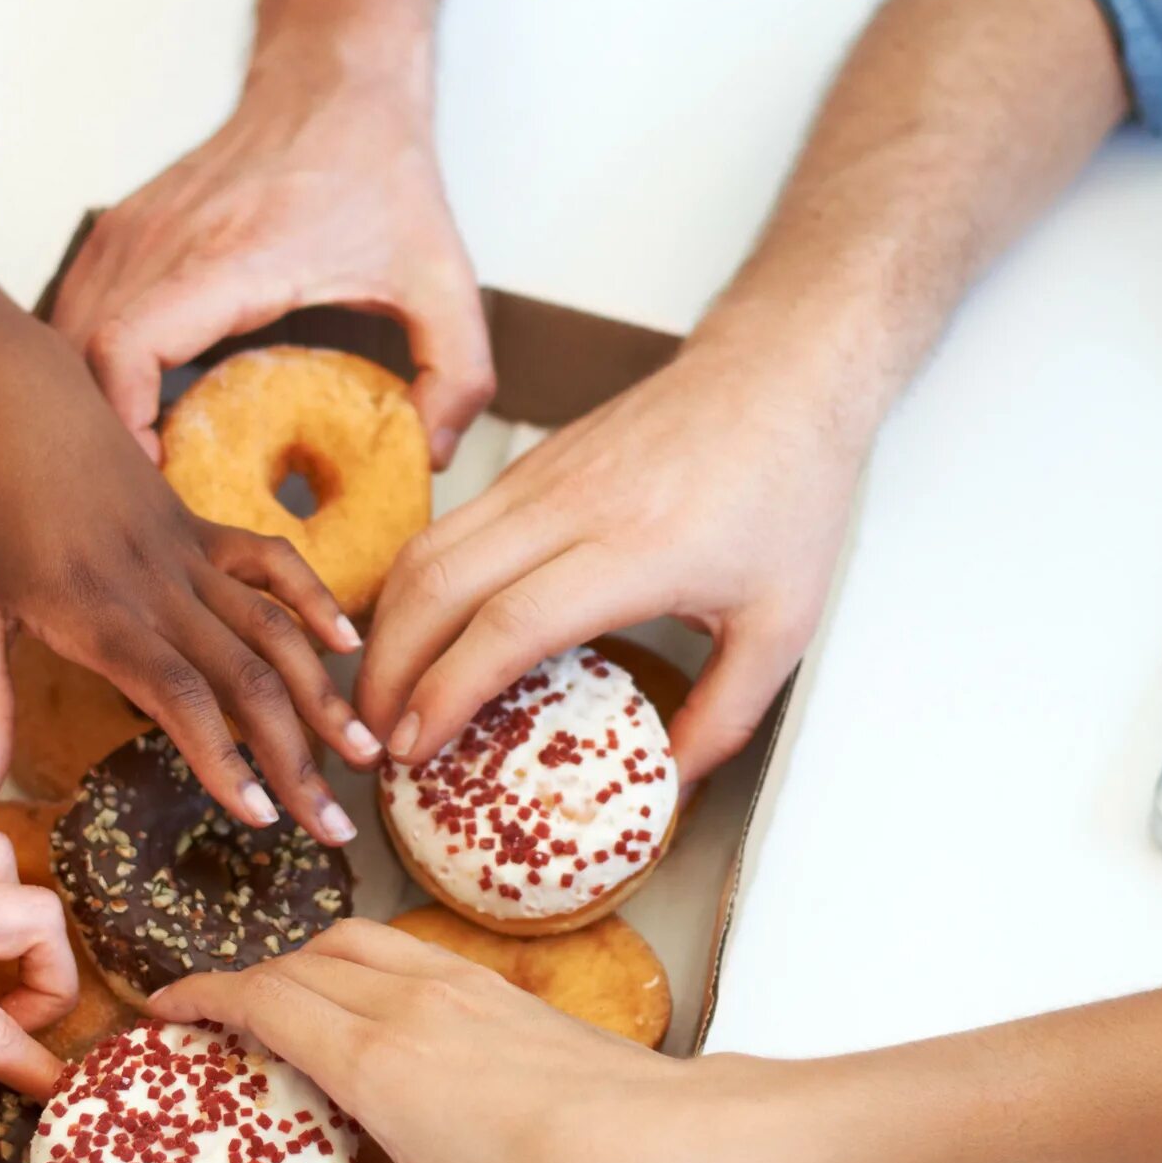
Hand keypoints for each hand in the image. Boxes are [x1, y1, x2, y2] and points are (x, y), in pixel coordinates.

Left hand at [0, 317, 380, 840]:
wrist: (2, 385)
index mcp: (94, 609)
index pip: (180, 697)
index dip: (226, 759)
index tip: (261, 819)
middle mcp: (155, 583)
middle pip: (246, 677)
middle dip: (297, 757)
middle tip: (334, 829)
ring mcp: (186, 549)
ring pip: (273, 627)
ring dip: (324, 694)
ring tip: (366, 754)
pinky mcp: (197, 524)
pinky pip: (271, 562)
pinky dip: (315, 600)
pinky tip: (350, 648)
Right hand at [49, 67, 494, 467]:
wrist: (336, 83)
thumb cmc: (382, 175)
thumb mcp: (445, 279)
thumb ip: (460, 372)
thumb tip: (433, 454)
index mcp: (232, 258)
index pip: (125, 349)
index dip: (121, 428)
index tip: (157, 480)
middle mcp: (164, 241)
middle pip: (79, 356)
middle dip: (103, 435)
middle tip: (153, 498)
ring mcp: (132, 231)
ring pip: (66, 335)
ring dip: (90, 400)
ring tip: (141, 463)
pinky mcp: (122, 230)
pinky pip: (77, 310)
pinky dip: (88, 365)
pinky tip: (132, 408)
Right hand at [147, 920, 727, 1162]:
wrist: (661, 1133)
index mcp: (374, 1056)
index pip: (263, 1000)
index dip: (202, 997)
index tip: (163, 1008)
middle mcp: (406, 1003)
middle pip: (297, 965)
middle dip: (243, 984)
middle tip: (213, 1023)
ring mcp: (455, 984)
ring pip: (352, 942)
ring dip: (303, 962)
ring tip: (286, 1007)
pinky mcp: (495, 987)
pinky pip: (405, 950)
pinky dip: (363, 961)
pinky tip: (376, 1010)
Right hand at [358, 329, 866, 779]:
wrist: (778, 376)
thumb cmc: (788, 494)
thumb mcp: (782, 623)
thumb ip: (725, 715)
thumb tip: (669, 786)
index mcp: (638, 550)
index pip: (510, 623)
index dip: (448, 691)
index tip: (415, 749)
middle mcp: (573, 506)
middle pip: (439, 586)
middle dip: (388, 670)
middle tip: (374, 739)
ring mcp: (542, 478)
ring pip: (426, 550)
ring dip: (385, 627)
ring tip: (380, 696)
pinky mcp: (530, 465)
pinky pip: (447, 528)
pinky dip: (412, 588)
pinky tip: (417, 636)